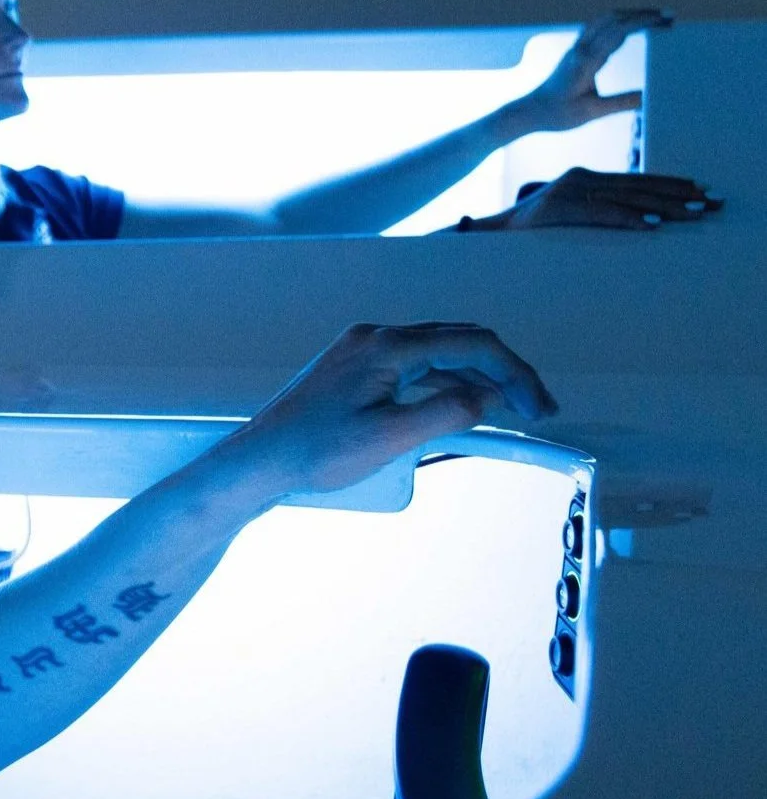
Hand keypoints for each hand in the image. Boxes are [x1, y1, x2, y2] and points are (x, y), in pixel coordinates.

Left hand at [213, 323, 556, 496]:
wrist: (258, 460)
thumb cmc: (312, 452)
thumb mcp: (389, 438)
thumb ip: (446, 412)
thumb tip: (488, 396)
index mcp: (384, 346)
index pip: (471, 344)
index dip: (515, 374)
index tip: (540, 407)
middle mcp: (373, 338)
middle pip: (458, 341)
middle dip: (503, 372)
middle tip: (536, 409)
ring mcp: (362, 351)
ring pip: (438, 352)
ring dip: (476, 377)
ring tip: (509, 410)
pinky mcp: (354, 369)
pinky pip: (414, 366)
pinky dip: (446, 382)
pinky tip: (462, 406)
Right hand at [463, 168, 720, 231]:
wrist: (483, 234)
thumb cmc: (526, 233)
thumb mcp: (566, 217)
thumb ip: (594, 212)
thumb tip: (638, 218)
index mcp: (582, 180)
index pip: (636, 182)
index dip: (671, 186)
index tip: (701, 193)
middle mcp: (578, 180)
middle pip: (639, 188)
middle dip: (680, 196)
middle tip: (713, 204)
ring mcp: (568, 191)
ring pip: (627, 198)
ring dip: (666, 207)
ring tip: (695, 213)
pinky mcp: (558, 207)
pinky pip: (600, 213)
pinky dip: (628, 219)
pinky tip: (652, 225)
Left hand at [505, 8, 670, 135]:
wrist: (529, 111)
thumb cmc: (557, 113)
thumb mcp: (592, 112)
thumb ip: (623, 103)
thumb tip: (652, 96)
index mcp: (586, 60)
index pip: (618, 30)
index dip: (644, 22)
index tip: (666, 21)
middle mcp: (580, 48)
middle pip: (614, 18)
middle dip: (643, 15)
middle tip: (670, 17)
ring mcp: (575, 47)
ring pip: (604, 19)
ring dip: (630, 14)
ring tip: (655, 18)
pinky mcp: (574, 51)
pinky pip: (597, 26)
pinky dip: (617, 20)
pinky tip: (630, 26)